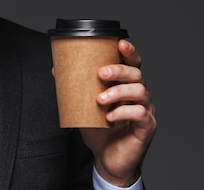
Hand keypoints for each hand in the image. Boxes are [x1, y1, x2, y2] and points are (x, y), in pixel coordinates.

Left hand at [80, 39, 156, 186]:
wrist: (107, 159)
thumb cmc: (99, 130)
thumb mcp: (83, 106)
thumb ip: (73, 88)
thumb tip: (56, 69)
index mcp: (126, 86)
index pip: (132, 63)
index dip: (129, 51)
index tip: (120, 43)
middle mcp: (140, 95)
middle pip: (137, 73)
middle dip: (119, 70)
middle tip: (100, 74)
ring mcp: (146, 110)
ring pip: (140, 91)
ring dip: (118, 92)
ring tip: (99, 99)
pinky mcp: (147, 127)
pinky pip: (140, 114)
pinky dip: (123, 112)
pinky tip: (109, 116)